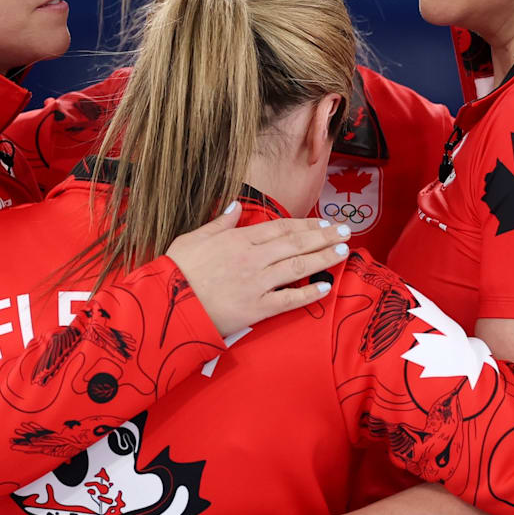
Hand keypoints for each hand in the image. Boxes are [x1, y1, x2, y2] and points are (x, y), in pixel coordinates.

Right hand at [165, 208, 348, 337]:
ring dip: (323, 258)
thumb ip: (219, 222)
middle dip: (323, 237)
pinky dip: (308, 294)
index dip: (306, 224)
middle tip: (345, 232)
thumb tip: (234, 205)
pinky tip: (325, 287)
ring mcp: (257, 284)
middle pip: (296, 244)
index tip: (325, 221)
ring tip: (342, 251)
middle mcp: (253, 259)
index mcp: (238, 239)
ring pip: (297, 267)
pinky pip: (288, 300)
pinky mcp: (256, 309)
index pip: (281, 228)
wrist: (167, 305)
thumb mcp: (194, 237)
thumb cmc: (177, 270)